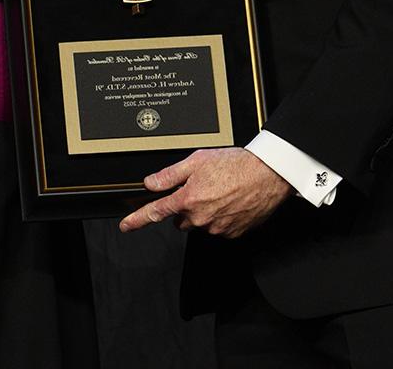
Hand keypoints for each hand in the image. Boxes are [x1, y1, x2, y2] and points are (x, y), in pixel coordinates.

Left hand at [118, 147, 292, 238]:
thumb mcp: (197, 160)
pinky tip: (230, 201)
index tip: (125, 225)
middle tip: (200, 189)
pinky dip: (221, 217)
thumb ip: (170, 174)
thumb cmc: (235, 164)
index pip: (156, 211)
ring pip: (200, 223)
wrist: (267, 175)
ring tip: (220, 191)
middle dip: (184, 207)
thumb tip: (151, 183)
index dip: (137, 219)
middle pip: (180, 219)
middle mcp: (200, 217)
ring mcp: (217, 228)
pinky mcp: (233, 233)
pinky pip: (218, 228)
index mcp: (188, 199)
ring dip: (204, 211)